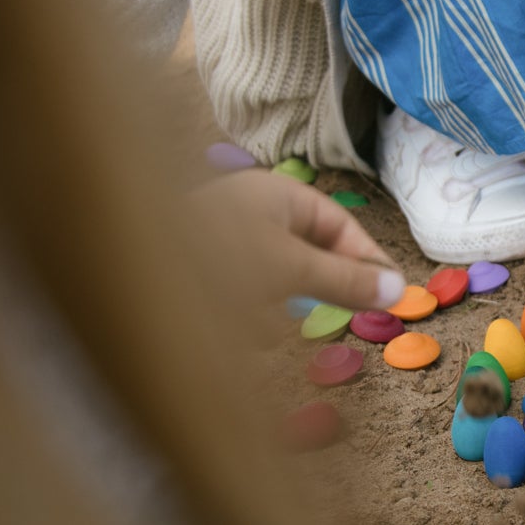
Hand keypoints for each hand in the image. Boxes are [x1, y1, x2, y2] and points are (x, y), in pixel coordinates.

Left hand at [194, 170, 404, 316]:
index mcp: (275, 196)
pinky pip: (242, 300)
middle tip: (332, 319)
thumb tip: (398, 289)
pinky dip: (243, 316)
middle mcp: (251, 215)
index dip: (367, 259)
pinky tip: (229, 328)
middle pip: (307, 258)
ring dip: (272, 310)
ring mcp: (225, 245)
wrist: (125, 273)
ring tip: (256, 322)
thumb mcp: (290, 268)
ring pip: (275, 285)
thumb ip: (344, 281)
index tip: (392, 296)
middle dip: (313, 291)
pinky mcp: (203, 276)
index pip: (338, 225)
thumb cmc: (214, 254)